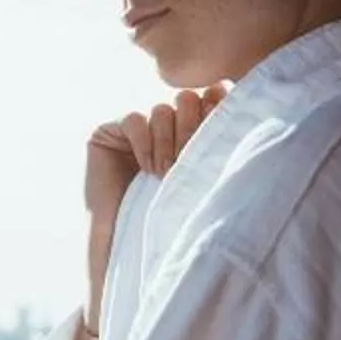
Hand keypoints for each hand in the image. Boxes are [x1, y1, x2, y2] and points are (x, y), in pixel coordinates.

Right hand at [81, 87, 227, 339]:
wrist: (130, 240)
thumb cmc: (174, 217)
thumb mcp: (204, 179)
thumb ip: (216, 143)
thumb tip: (231, 99)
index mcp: (192, 132)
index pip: (208, 100)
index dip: (215, 111)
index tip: (219, 136)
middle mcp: (166, 127)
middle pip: (187, 100)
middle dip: (190, 129)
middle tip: (187, 162)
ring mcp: (138, 129)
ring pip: (162, 110)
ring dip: (166, 142)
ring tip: (164, 173)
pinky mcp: (110, 133)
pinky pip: (134, 119)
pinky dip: (143, 142)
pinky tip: (144, 168)